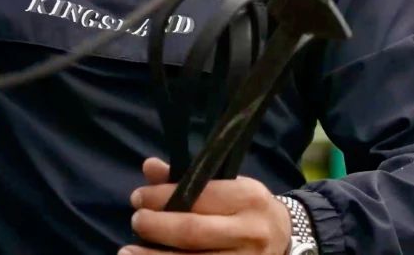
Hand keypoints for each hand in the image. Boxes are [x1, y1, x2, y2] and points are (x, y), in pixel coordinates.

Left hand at [120, 157, 291, 254]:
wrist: (286, 239)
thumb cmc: (248, 208)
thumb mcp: (229, 185)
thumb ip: (189, 179)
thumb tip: (149, 167)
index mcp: (248, 199)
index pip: (198, 197)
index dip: (162, 198)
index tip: (137, 197)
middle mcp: (249, 233)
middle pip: (192, 233)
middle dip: (157, 227)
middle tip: (135, 221)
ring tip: (127, 253)